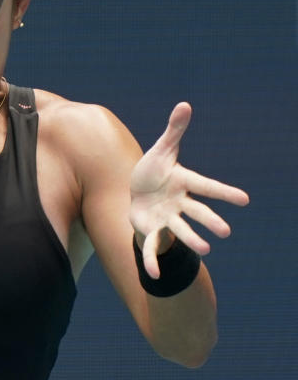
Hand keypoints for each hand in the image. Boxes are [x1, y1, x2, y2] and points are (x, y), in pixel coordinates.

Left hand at [129, 102, 249, 277]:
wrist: (135, 193)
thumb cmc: (154, 171)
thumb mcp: (161, 150)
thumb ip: (174, 131)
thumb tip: (185, 104)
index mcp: (184, 182)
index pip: (206, 186)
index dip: (223, 193)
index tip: (244, 199)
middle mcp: (179, 203)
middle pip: (197, 212)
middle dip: (210, 221)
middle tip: (225, 232)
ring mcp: (167, 218)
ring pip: (180, 230)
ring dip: (192, 239)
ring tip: (206, 251)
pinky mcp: (150, 230)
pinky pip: (153, 246)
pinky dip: (153, 259)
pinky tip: (153, 275)